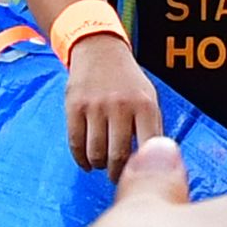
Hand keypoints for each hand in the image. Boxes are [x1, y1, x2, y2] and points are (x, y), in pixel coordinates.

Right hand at [61, 26, 161, 172]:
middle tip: (116, 177)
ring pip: (96, 153)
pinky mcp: (74, 107)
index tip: (138, 175)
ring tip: (102, 164)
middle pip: (118, 156)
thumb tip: (152, 165)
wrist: (99, 50)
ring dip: (99, 166)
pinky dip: (81, 160)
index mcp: (145, 106)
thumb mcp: (149, 98)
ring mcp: (96, 107)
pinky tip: (86, 162)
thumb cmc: (128, 82)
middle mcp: (121, 106)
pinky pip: (76, 144)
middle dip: (117, 173)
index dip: (142, 168)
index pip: (147, 148)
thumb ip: (151, 128)